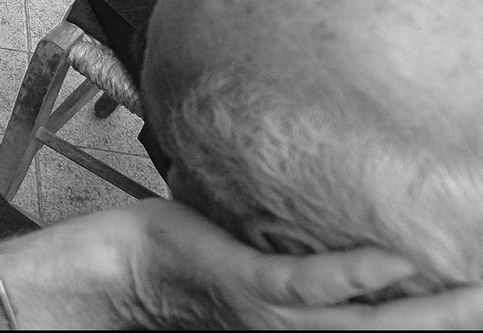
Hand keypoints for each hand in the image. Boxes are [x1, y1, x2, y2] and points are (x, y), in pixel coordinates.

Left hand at [0, 198, 482, 328]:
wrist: (109, 273)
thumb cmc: (178, 260)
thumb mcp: (255, 258)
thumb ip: (302, 258)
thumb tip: (343, 230)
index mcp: (306, 326)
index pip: (388, 325)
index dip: (438, 316)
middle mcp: (301, 332)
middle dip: (458, 318)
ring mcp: (276, 316)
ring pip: (373, 323)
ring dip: (433, 307)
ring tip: (480, 288)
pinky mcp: (247, 288)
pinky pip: (312, 286)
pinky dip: (359, 274)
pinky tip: (397, 258)